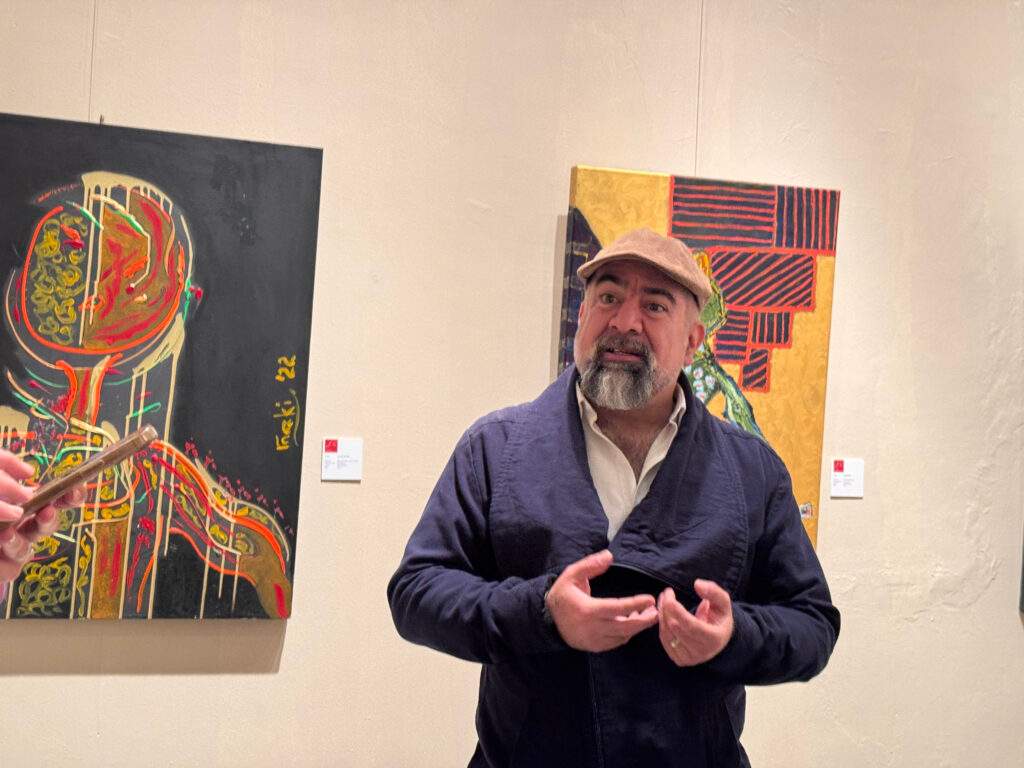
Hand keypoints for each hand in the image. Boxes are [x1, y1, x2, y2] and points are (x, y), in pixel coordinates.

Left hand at [0, 449, 83, 582]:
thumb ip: (8, 468)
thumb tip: (29, 474)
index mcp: (29, 505)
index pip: (59, 499)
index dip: (72, 495)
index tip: (74, 488)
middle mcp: (25, 527)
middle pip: (49, 526)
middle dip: (50, 520)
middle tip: (44, 513)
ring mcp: (15, 550)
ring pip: (27, 550)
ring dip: (18, 542)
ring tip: (6, 535)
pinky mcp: (5, 569)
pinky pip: (9, 568)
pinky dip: (4, 558)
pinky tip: (0, 543)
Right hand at [545, 550, 658, 651]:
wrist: (547, 619)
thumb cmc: (562, 594)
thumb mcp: (572, 574)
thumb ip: (590, 565)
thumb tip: (609, 556)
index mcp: (587, 610)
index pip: (616, 608)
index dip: (634, 604)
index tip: (650, 599)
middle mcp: (592, 628)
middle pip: (624, 627)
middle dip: (643, 621)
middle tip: (656, 612)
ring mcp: (593, 640)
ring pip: (622, 636)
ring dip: (636, 626)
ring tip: (646, 614)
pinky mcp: (594, 647)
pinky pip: (616, 642)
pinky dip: (626, 633)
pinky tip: (631, 622)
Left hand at [658, 579, 733, 665]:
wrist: (719, 640)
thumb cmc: (720, 618)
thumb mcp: (723, 603)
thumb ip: (713, 591)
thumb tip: (697, 584)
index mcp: (714, 639)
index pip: (691, 626)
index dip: (678, 611)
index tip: (669, 595)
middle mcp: (701, 652)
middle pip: (676, 628)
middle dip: (667, 608)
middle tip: (666, 593)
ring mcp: (689, 658)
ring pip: (668, 634)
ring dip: (662, 614)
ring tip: (664, 599)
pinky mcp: (680, 659)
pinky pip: (665, 639)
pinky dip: (661, 624)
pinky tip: (664, 612)